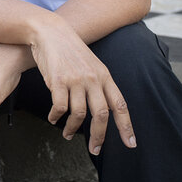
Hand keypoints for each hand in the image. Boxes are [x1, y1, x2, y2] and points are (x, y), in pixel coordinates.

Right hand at [29, 17, 135, 154]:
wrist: (50, 31)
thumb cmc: (69, 50)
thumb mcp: (91, 64)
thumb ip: (98, 84)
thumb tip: (102, 110)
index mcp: (104, 76)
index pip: (120, 105)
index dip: (126, 126)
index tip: (130, 144)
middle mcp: (93, 79)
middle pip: (101, 115)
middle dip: (99, 137)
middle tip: (95, 150)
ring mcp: (76, 80)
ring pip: (79, 114)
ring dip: (72, 128)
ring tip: (68, 134)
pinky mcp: (58, 81)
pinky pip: (60, 107)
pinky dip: (56, 117)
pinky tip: (53, 119)